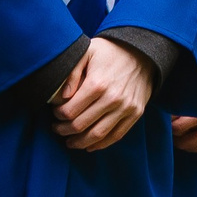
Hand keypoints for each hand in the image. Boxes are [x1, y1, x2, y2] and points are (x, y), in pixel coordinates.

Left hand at [52, 36, 154, 150]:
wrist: (142, 52)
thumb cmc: (109, 51)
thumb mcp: (87, 51)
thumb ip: (72, 72)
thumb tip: (62, 96)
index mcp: (97, 83)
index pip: (70, 111)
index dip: (58, 116)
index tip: (55, 114)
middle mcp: (113, 98)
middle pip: (81, 125)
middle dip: (64, 130)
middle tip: (57, 129)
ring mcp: (126, 108)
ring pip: (98, 135)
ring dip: (80, 142)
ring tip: (70, 142)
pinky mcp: (136, 113)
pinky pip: (116, 135)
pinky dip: (101, 144)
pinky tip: (89, 145)